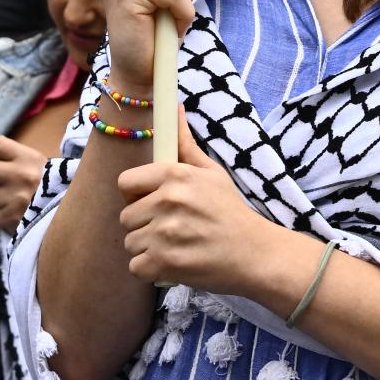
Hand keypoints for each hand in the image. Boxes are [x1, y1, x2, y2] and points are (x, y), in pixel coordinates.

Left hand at [114, 143, 280, 298]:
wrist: (255, 253)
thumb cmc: (231, 211)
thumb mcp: (211, 172)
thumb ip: (185, 144)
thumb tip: (175, 109)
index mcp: (174, 175)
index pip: (125, 182)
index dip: (135, 195)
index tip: (151, 202)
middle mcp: (168, 201)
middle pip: (126, 216)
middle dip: (143, 224)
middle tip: (169, 229)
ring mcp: (165, 233)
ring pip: (130, 243)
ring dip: (147, 249)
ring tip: (173, 247)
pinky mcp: (166, 262)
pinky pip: (136, 267)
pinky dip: (150, 270)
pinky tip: (171, 264)